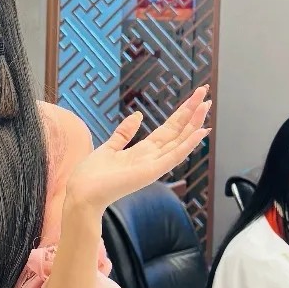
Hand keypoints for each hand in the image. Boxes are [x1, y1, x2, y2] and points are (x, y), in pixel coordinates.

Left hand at [65, 86, 211, 213]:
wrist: (82, 193)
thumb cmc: (92, 176)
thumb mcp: (110, 147)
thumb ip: (125, 132)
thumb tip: (138, 115)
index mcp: (144, 152)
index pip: (169, 129)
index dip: (181, 114)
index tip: (193, 98)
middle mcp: (153, 157)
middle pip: (178, 131)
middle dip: (191, 112)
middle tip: (205, 94)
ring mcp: (155, 165)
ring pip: (180, 140)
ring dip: (194, 123)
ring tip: (206, 105)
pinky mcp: (152, 172)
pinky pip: (174, 156)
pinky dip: (188, 144)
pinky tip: (200, 132)